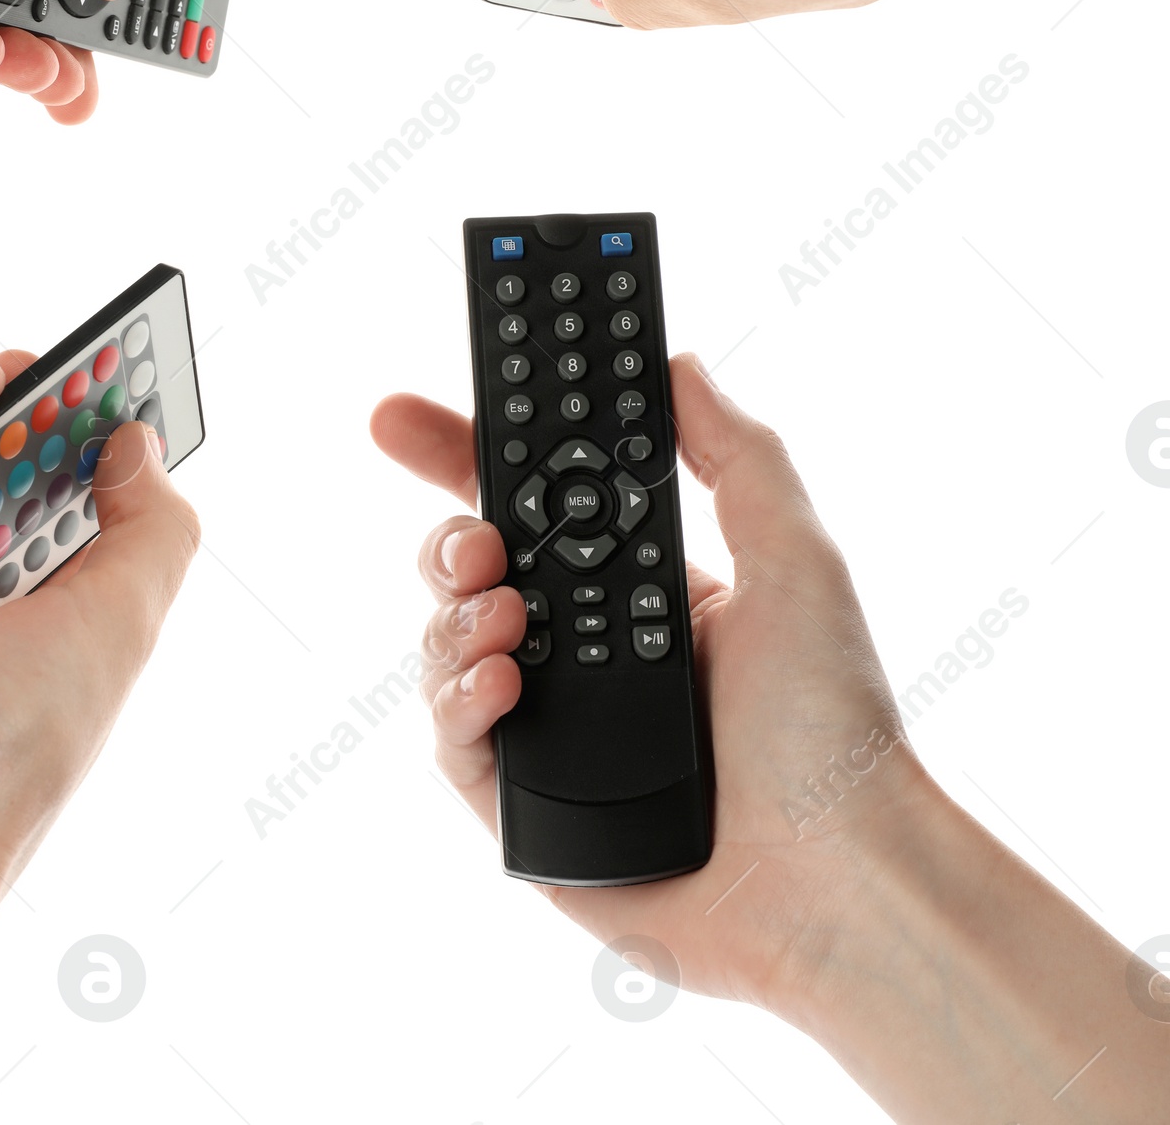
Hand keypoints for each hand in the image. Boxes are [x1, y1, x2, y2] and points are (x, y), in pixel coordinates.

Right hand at [370, 353, 929, 1011]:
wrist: (837, 882)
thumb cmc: (834, 730)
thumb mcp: (796, 559)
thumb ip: (737, 452)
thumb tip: (679, 360)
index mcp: (636, 591)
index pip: (534, 505)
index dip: (463, 455)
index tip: (404, 415)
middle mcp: (583, 653)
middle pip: (470, 568)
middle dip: (447, 535)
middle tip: (477, 539)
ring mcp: (549, 730)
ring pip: (447, 644)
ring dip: (456, 615)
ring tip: (506, 616)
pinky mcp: (523, 809)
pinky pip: (452, 739)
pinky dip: (460, 700)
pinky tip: (504, 686)